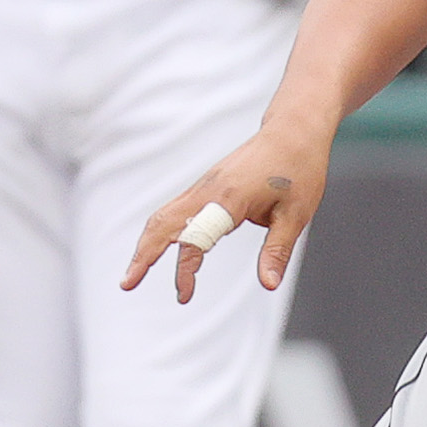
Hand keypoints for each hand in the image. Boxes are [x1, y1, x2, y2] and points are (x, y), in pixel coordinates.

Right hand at [122, 124, 330, 302]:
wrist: (293, 131)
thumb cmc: (299, 169)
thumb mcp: (296, 214)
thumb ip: (278, 251)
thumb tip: (269, 285)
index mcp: (230, 198)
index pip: (196, 240)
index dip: (185, 270)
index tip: (184, 295)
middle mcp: (209, 189)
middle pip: (162, 223)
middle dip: (142, 255)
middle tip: (127, 284)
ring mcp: (204, 185)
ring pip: (163, 215)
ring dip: (147, 243)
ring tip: (135, 271)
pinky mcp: (206, 185)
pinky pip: (175, 209)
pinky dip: (161, 230)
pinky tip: (158, 247)